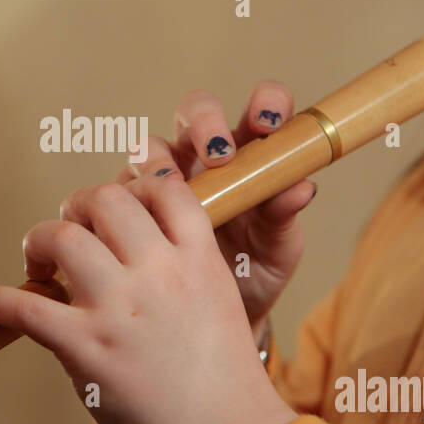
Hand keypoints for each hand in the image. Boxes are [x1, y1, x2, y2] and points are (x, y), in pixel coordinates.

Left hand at [0, 168, 297, 423]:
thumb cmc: (224, 383)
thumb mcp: (220, 304)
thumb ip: (182, 268)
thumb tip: (128, 247)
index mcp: (199, 259)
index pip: (164, 187)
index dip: (135, 185)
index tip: (119, 206)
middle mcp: (160, 273)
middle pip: (107, 198)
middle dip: (79, 206)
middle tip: (70, 230)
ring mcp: (121, 308)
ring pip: (64, 237)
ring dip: (41, 242)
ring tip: (40, 264)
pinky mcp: (86, 348)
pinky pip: (25, 307)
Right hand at [121, 82, 316, 327]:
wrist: (216, 320)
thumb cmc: (254, 274)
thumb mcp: (277, 251)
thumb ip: (284, 217)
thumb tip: (302, 188)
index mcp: (253, 156)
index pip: (261, 109)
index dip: (264, 103)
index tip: (268, 122)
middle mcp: (206, 158)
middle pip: (196, 111)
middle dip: (205, 122)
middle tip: (218, 155)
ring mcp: (166, 178)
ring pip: (151, 144)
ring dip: (158, 158)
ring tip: (171, 186)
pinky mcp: (132, 204)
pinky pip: (121, 189)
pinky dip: (126, 196)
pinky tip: (136, 216)